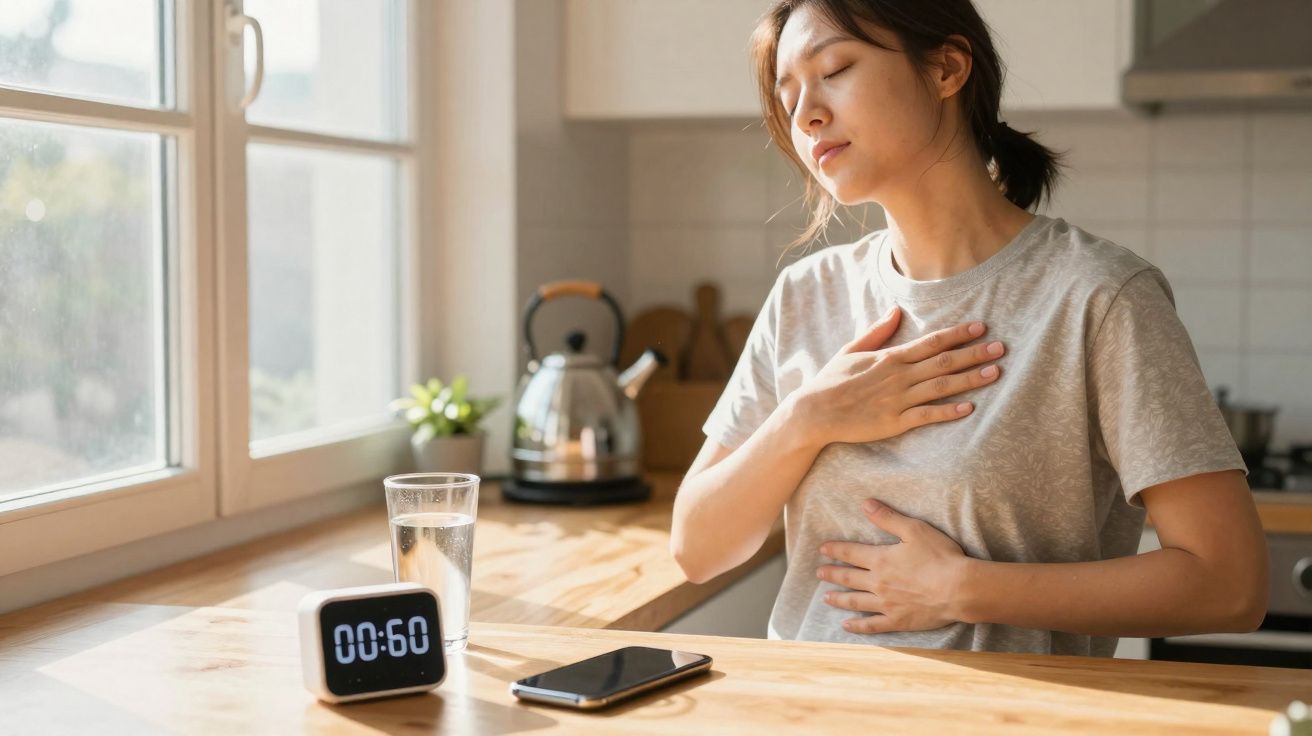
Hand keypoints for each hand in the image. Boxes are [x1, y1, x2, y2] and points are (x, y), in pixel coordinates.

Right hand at [792, 305, 1004, 446]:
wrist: (814, 412)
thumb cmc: (830, 381)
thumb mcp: (851, 350)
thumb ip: (878, 332)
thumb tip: (896, 311)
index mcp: (891, 357)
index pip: (932, 341)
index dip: (959, 333)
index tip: (981, 326)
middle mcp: (899, 376)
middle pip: (945, 361)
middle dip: (975, 353)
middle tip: (1002, 347)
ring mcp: (899, 400)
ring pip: (942, 386)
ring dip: (971, 378)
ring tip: (996, 372)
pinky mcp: (895, 422)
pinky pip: (928, 415)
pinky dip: (949, 411)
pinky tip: (969, 407)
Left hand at [817, 499, 968, 633]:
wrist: (958, 589)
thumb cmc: (940, 556)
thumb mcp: (914, 529)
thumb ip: (888, 517)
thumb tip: (865, 504)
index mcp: (881, 560)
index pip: (851, 553)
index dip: (835, 550)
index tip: (822, 549)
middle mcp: (878, 583)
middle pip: (849, 577)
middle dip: (832, 574)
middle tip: (818, 572)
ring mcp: (886, 604)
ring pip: (855, 601)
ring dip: (839, 598)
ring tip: (826, 598)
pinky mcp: (898, 621)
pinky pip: (872, 625)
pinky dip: (858, 625)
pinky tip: (847, 625)